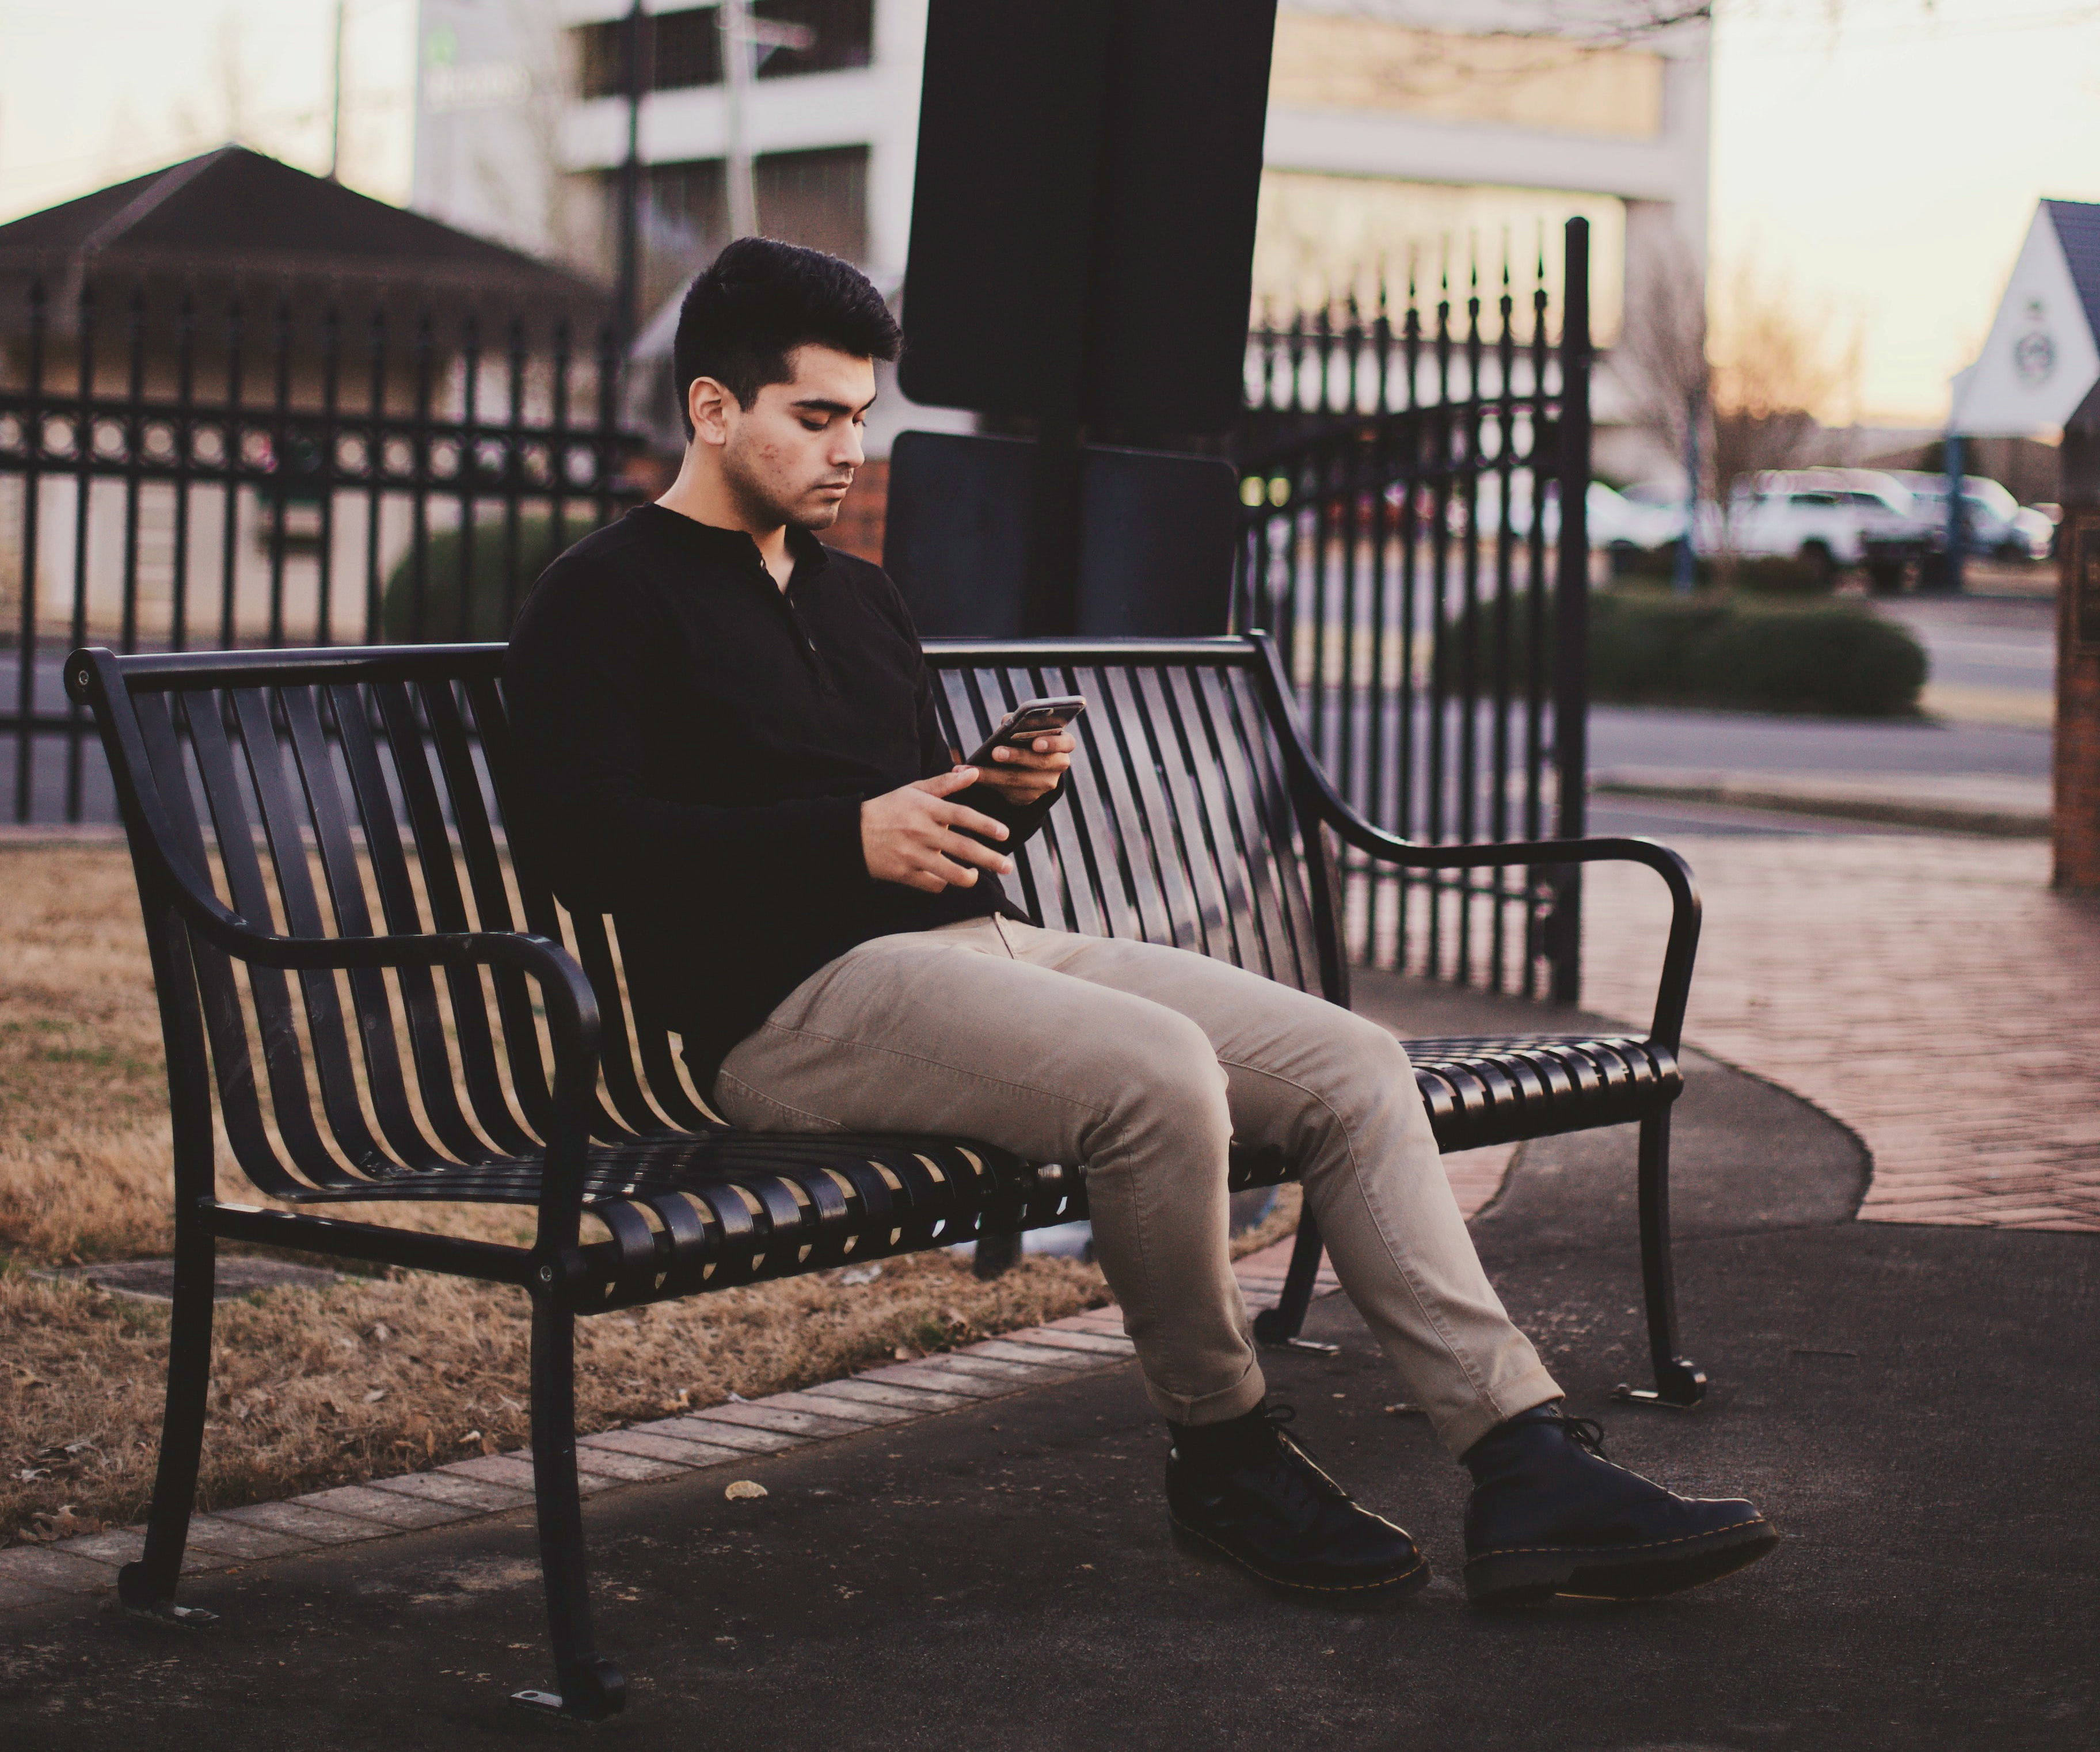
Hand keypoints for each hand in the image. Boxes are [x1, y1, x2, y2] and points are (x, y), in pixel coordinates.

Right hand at [861, 768, 1014, 892]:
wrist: (852, 834)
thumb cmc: (888, 809)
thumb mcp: (914, 791)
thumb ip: (945, 784)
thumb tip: (974, 773)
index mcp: (925, 809)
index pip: (962, 815)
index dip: (986, 825)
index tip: (1005, 834)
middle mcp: (921, 832)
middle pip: (963, 848)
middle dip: (990, 859)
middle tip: (1007, 866)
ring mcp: (913, 855)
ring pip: (951, 873)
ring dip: (969, 877)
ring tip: (975, 875)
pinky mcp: (904, 875)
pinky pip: (933, 885)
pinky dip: (943, 883)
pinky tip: (947, 878)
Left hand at [971, 728, 1074, 806]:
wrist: (1026, 766)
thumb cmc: (1025, 738)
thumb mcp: (1025, 728)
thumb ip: (1019, 723)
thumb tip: (1008, 721)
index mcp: (1063, 744)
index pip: (1067, 743)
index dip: (1053, 743)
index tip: (1035, 743)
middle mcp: (1059, 765)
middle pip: (1040, 763)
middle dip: (1016, 757)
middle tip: (996, 752)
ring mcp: (1046, 784)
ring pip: (1020, 780)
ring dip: (993, 774)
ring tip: (972, 768)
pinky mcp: (1030, 798)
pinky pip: (1008, 792)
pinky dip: (988, 783)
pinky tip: (969, 776)